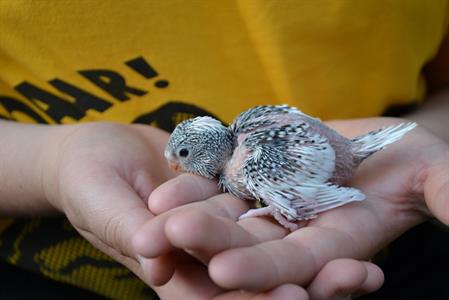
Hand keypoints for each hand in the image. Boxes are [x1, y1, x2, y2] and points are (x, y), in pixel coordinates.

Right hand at [39, 122, 327, 298]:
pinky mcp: (230, 201)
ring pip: (271, 253)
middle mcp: (202, 258)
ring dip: (317, 263)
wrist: (98, 149)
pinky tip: (341, 213)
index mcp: (170, 271)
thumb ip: (127, 229)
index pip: (214, 298)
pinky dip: (301, 216)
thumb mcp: (101, 202)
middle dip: (305, 288)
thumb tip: (157, 264)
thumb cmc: (86, 179)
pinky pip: (268, 212)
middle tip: (354, 281)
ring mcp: (220, 230)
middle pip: (256, 284)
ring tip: (367, 270)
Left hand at [133, 117, 446, 296]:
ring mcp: (269, 200)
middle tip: (168, 237)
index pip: (294, 265)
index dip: (263, 271)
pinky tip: (163, 179)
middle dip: (210, 241)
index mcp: (333, 243)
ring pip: (225, 210)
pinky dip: (194, 178)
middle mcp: (293, 229)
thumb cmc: (411, 156)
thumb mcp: (433, 171)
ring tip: (156, 210)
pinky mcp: (252, 172)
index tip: (225, 272)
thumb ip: (442, 195)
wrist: (377, 138)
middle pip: (248, 241)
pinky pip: (218, 177)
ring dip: (190, 211)